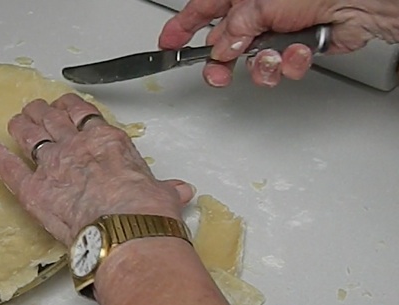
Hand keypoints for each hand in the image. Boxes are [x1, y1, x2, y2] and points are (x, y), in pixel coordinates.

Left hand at [0, 93, 194, 245]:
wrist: (125, 231)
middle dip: (42, 113)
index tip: (64, 106)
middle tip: (36, 110)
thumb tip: (180, 192)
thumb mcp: (162, 193)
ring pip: (29, 135)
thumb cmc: (145, 210)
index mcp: (105, 141)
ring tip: (16, 121)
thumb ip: (166, 189)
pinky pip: (9, 168)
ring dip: (21, 125)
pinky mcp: (33, 190)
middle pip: (52, 120)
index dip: (69, 107)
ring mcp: (51, 166)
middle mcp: (75, 147)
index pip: (82, 114)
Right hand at [158, 0, 398, 86]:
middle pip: (224, 44)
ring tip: (272, 57)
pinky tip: (299, 51)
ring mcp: (276, 32)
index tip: (167, 45)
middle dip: (221, 64)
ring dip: (262, 66)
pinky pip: (281, 67)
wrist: (359, 5)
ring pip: (252, 62)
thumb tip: (220, 49)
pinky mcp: (295, 50)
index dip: (181, 30)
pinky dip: (289, 63)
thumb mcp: (259, 5)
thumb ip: (233, 29)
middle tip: (218, 74)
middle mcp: (257, 14)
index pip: (201, 12)